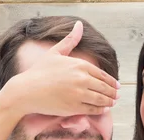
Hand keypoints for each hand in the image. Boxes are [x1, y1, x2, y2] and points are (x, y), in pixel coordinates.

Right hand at [1, 21, 119, 117]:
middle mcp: (81, 79)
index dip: (112, 82)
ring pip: (101, 99)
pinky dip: (101, 110)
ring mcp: (79, 94)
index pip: (102, 75)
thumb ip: (70, 40)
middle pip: (104, 87)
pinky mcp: (74, 107)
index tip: (117, 85)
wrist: (26, 90)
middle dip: (112, 92)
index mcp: (79, 65)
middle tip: (116, 95)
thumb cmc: (40, 71)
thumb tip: (79, 25)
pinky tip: (104, 109)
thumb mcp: (56, 53)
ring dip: (109, 101)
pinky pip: (93, 109)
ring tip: (112, 102)